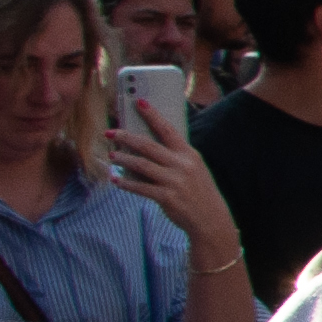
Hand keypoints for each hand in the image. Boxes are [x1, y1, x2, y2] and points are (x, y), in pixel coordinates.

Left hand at [99, 97, 237, 257]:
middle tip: (111, 132)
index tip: (139, 102)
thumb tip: (144, 147)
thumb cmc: (198, 191)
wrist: (210, 219)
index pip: (168, 129)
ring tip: (112, 154)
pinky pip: (140, 187)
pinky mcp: (166, 197)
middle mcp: (182, 166)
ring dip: (123, 159)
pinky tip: (116, 179)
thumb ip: (174, 157)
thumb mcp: (193, 169)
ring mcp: (174, 182)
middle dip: (126, 137)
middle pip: (148, 146)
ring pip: (141, 165)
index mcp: (189, 154)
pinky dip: (125, 183)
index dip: (153, 115)